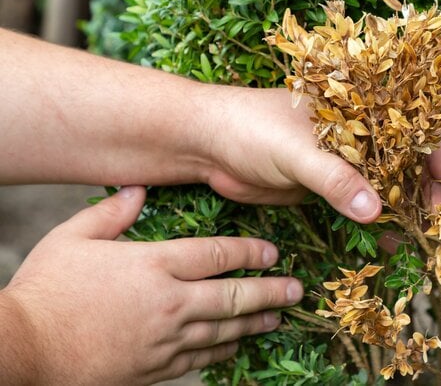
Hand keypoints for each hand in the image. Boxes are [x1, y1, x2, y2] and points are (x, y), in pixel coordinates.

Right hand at [0, 187, 301, 385]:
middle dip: (269, 292)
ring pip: (223, 331)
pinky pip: (199, 360)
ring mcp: (164, 340)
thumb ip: (112, 213)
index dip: (250, 252)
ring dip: (254, 323)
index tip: (274, 253)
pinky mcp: (153, 370)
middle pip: (232, 296)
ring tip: (278, 317)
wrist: (24, 350)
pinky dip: (223, 352)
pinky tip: (237, 346)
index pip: (216, 255)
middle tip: (296, 290)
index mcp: (153, 265)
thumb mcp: (73, 237)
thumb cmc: (46, 289)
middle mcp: (169, 302)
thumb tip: (139, 189)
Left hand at [203, 88, 440, 221]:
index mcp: (355, 105)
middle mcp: (355, 129)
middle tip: (434, 219)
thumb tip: (376, 211)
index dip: (433, 145)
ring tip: (417, 235)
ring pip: (382, 181)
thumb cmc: (250, 128)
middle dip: (421, 185)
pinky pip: (357, 201)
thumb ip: (334, 179)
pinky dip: (372, 220)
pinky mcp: (324, 183)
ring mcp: (340, 157)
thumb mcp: (296, 151)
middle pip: (401, 155)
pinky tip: (386, 240)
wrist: (206, 145)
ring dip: (400, 206)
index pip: (408, 119)